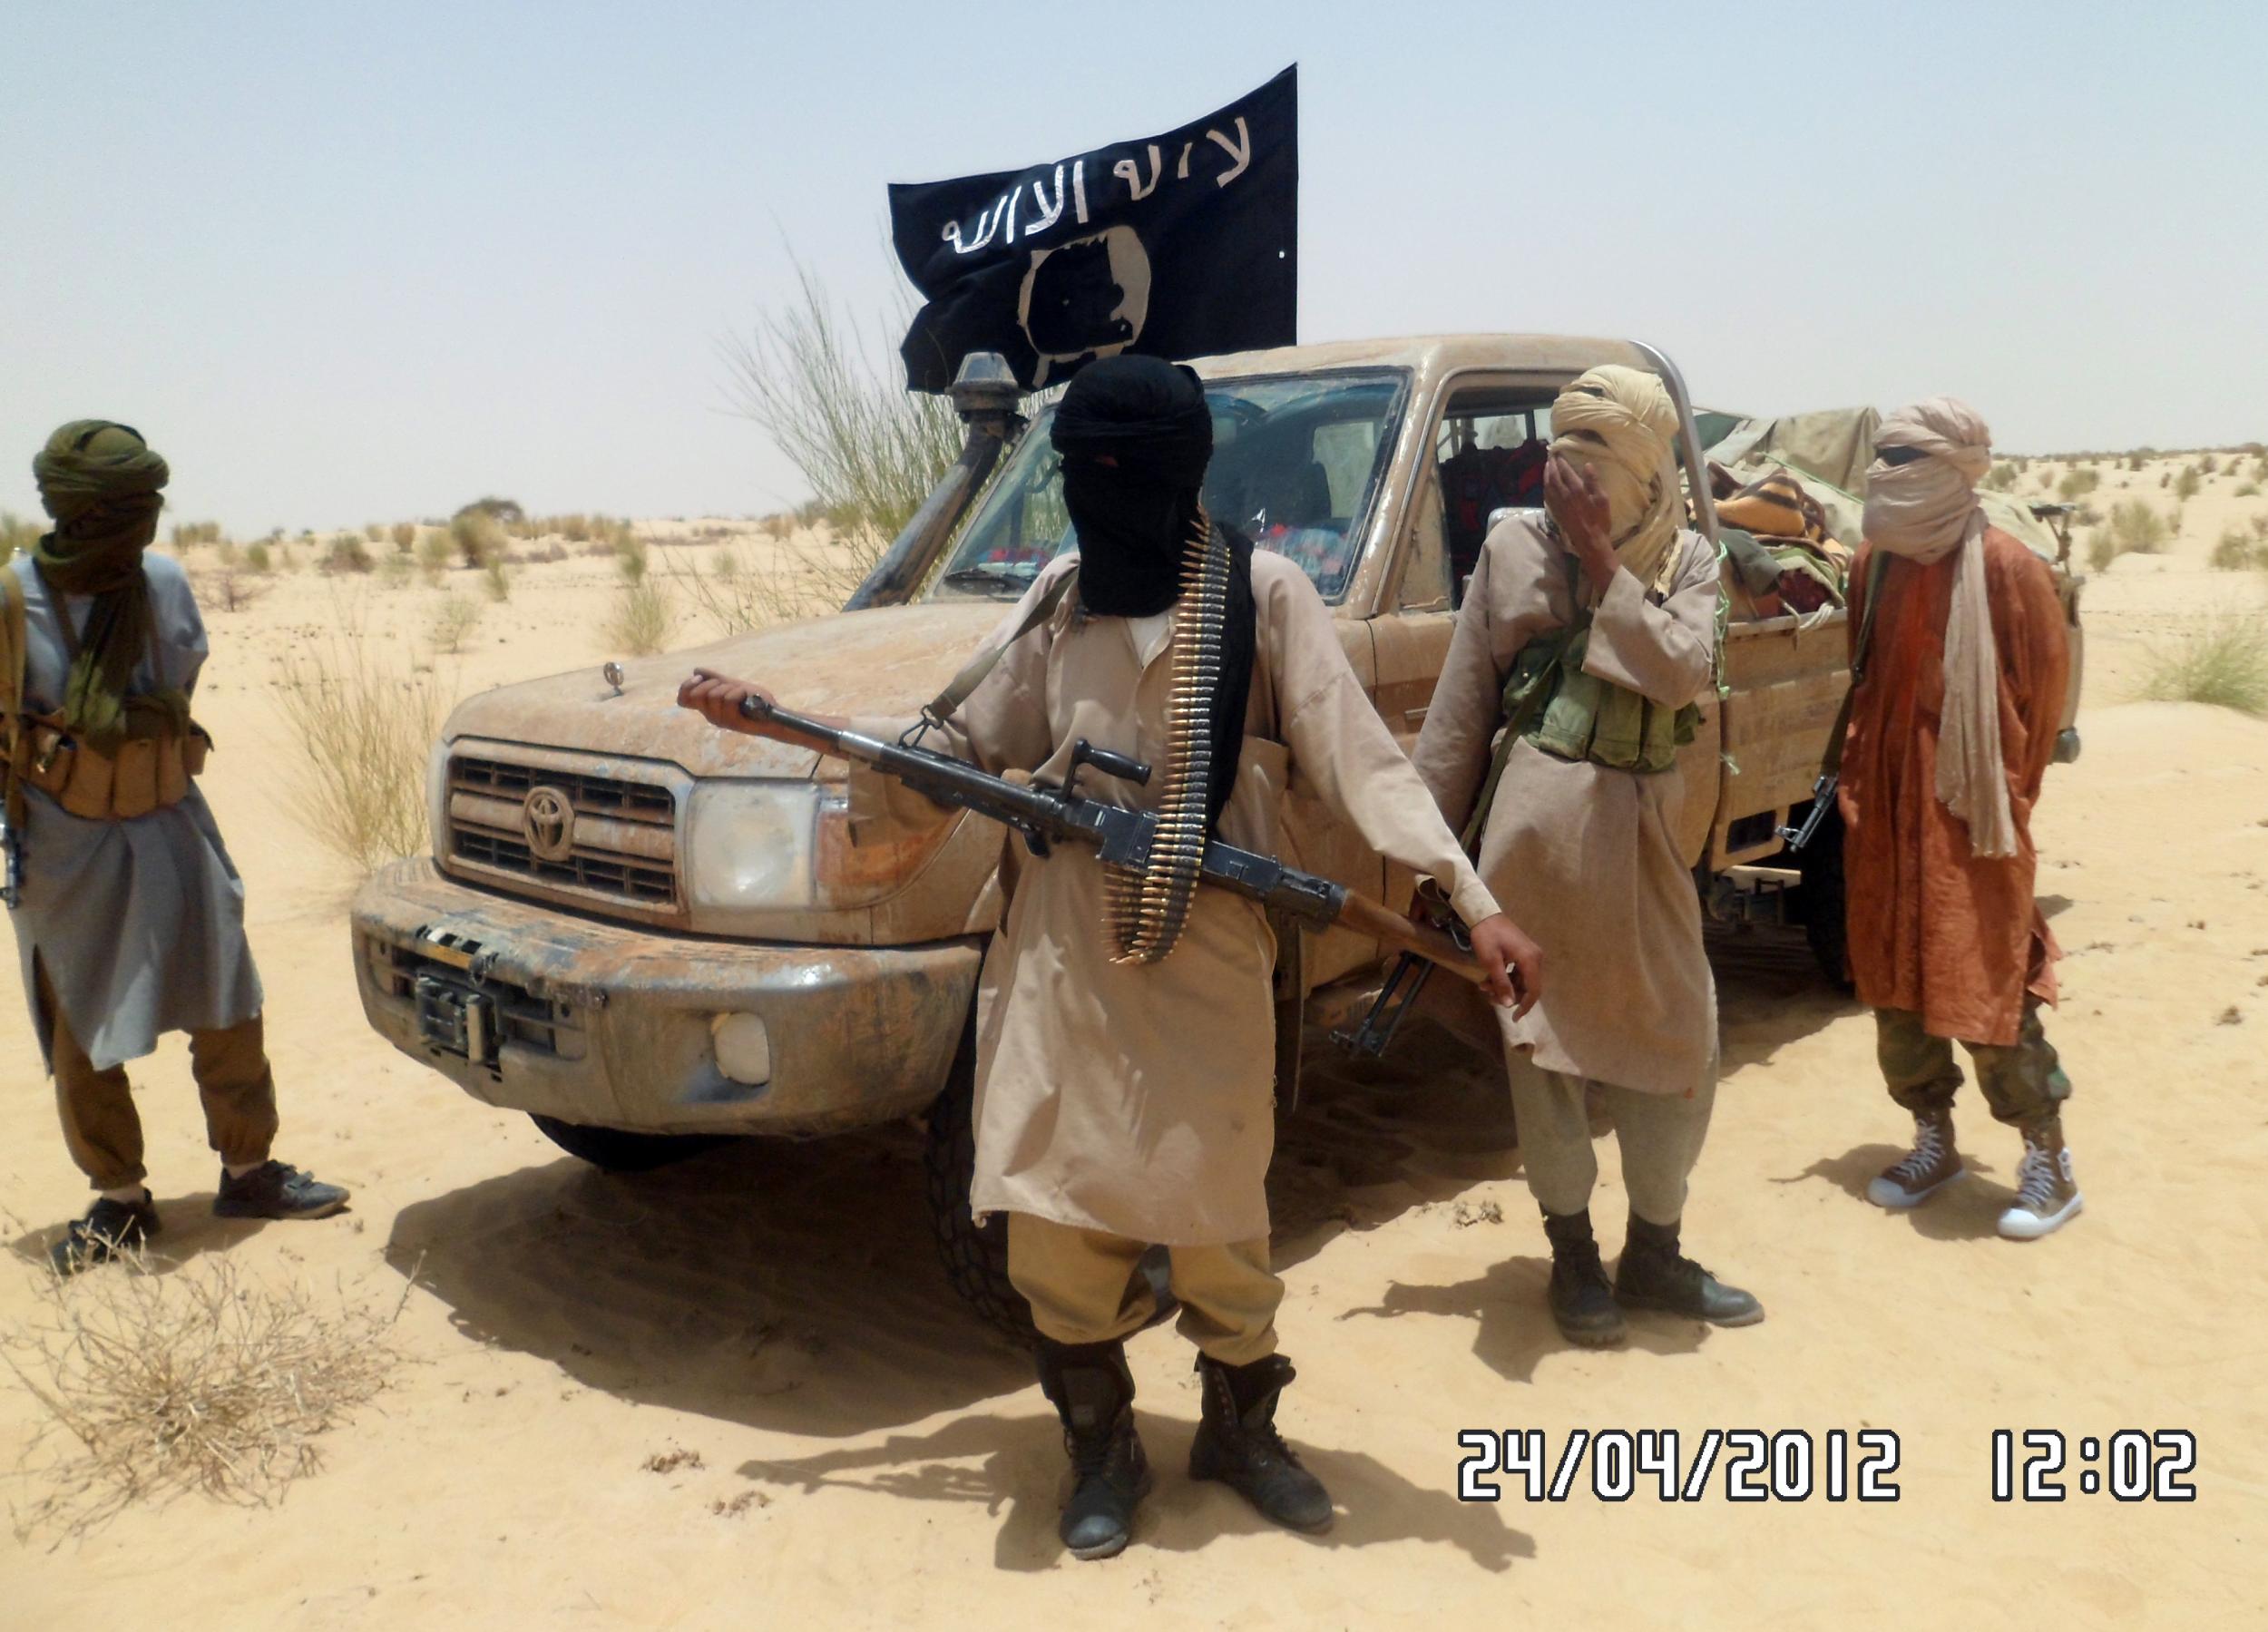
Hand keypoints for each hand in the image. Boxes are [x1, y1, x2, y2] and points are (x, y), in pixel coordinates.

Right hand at [678, 669, 784, 740]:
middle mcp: (710, 715)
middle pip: (696, 695)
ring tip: (740, 693)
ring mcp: (720, 720)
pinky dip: (738, 692)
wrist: (772, 713)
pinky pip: (728, 699)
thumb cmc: (753, 700)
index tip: (699, 679)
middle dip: (711, 684)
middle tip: (725, 686)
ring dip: (729, 688)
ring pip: (714, 695)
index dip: (686, 686)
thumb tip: (696, 670)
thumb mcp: (732, 685)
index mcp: (707, 706)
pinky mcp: (732, 722)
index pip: (682, 699)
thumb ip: (715, 678)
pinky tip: (745, 697)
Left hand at [1466, 913, 1543, 1016]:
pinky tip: (1488, 980)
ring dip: (1504, 987)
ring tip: (1484, 988)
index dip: (1525, 1006)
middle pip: (1528, 987)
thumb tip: (1509, 1004)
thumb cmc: (1487, 936)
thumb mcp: (1491, 961)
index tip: (1514, 1018)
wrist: (1484, 914)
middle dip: (1509, 996)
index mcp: (1530, 960)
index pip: (1534, 990)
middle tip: (1490, 998)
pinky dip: (1505, 978)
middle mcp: (1535, 958)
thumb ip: (1502, 983)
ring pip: (1521, 981)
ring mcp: (1530, 955)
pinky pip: (1517, 972)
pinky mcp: (1523, 953)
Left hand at [1543, 453, 1618, 588]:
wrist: (1590, 541)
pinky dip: (1545, 487)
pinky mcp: (1556, 512)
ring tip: (1546, 467)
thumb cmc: (1600, 520)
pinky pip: (1547, 497)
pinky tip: (1546, 484)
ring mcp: (1558, 505)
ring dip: (1546, 475)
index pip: (1566, 472)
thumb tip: (1587, 465)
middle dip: (1551, 466)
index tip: (1559, 454)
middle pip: (1553, 478)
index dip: (1561, 462)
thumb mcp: (1602, 499)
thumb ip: (1593, 482)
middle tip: (1550, 457)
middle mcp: (1564, 496)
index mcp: (1576, 491)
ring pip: (1548, 487)